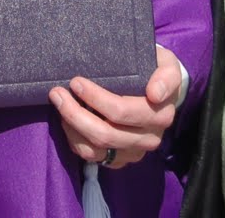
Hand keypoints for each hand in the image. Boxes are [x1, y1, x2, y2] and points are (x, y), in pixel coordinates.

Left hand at [48, 45, 181, 168]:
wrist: (160, 93)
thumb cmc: (156, 72)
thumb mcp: (167, 65)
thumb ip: (166, 76)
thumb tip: (155, 94)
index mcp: (160, 115)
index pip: (121, 112)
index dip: (96, 98)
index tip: (76, 81)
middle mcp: (149, 138)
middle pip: (104, 133)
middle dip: (74, 112)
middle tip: (57, 92)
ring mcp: (134, 152)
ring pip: (95, 149)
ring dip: (71, 127)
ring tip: (59, 103)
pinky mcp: (121, 160)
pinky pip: (92, 157)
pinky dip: (75, 139)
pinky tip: (67, 120)